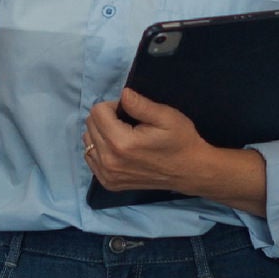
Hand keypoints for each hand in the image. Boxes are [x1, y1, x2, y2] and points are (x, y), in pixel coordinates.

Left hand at [83, 89, 212, 192]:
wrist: (190, 171)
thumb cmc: (180, 141)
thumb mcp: (166, 116)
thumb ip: (140, 104)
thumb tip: (122, 94)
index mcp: (121, 143)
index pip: (97, 112)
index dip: (113, 106)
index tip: (130, 113)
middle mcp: (109, 161)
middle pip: (90, 125)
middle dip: (106, 118)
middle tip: (129, 124)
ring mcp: (107, 174)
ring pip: (88, 140)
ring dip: (101, 133)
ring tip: (124, 136)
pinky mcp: (108, 182)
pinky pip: (90, 157)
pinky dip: (100, 148)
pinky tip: (118, 149)